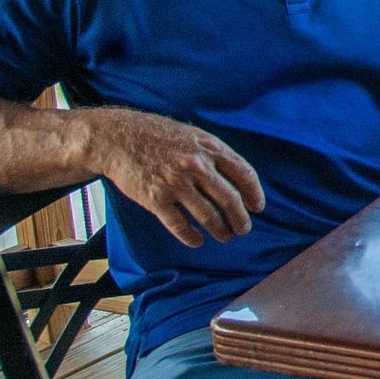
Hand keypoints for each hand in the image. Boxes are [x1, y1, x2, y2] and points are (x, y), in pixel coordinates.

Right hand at [81, 109, 264, 247]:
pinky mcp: (155, 199)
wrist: (121, 138)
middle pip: (229, 199)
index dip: (254, 194)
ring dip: (220, 230)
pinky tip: (198, 241)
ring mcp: (175, 183)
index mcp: (210, 149)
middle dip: (240, 218)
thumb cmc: (162, 136)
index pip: (244, 174)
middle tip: (244, 229)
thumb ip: (217, 155)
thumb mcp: (196, 136)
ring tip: (226, 236)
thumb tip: (239, 178)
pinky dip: (191, 237)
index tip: (258, 207)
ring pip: (207, 215)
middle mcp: (196, 166)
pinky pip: (178, 225)